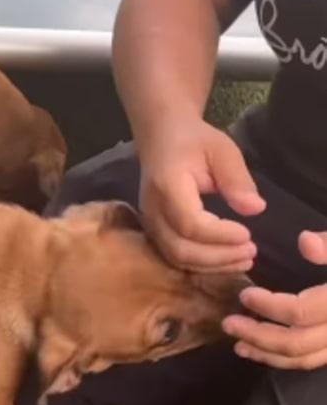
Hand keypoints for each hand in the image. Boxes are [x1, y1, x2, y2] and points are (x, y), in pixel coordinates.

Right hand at [138, 120, 265, 272]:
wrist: (161, 138)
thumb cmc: (194, 141)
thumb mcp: (222, 150)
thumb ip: (237, 179)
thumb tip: (256, 209)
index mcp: (167, 185)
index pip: (190, 223)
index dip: (220, 235)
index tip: (248, 234)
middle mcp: (152, 210)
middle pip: (181, 249)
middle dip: (219, 257)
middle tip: (251, 251)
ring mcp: (149, 224)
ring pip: (177, 259)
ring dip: (212, 266)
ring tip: (244, 260)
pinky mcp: (154, 232)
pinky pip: (175, 258)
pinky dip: (203, 265)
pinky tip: (226, 261)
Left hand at [223, 232, 326, 369]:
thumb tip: (303, 242)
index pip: (300, 312)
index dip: (268, 306)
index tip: (245, 294)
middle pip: (297, 343)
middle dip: (258, 336)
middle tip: (229, 323)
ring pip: (305, 359)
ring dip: (267, 355)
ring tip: (239, 345)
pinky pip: (316, 360)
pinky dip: (287, 360)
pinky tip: (267, 352)